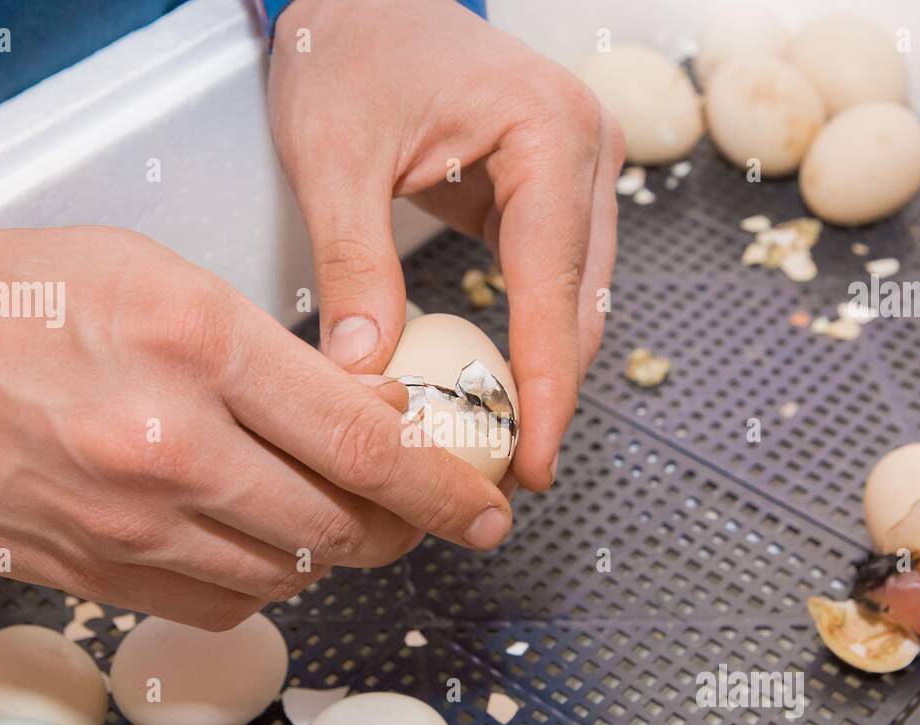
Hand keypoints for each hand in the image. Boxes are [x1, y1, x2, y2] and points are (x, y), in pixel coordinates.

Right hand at [0, 226, 511, 628]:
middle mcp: (171, 446)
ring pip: (289, 572)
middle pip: (339, 523)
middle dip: (402, 526)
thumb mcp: (170, 280)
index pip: (362, 438)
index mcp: (201, 346)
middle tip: (421, 511)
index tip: (486, 508)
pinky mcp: (99, 574)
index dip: (442, 486)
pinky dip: (265, 579)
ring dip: (334, 551)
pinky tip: (261, 540)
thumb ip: (277, 354)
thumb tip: (372, 413)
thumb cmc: (32, 301)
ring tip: (337, 514)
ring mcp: (131, 523)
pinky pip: (223, 602)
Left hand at [268, 0, 623, 491]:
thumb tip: (365, 375)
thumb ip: (356, 265)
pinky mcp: (554, 191)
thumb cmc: (348, 51)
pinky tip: (496, 389)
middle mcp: (586, 149)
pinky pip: (554, 282)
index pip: (555, 288)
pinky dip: (530, 338)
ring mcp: (579, 171)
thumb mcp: (334, 158)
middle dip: (549, 395)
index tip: (533, 463)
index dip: (545, 387)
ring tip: (502, 447)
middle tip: (511, 478)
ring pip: (579, 300)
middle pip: (583, 304)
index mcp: (549, 132)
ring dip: (545, 374)